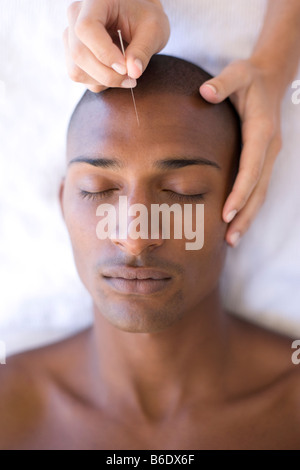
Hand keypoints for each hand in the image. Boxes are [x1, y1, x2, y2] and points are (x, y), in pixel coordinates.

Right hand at [63, 0, 169, 92]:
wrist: (137, 21)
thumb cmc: (144, 20)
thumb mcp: (153, 30)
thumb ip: (143, 50)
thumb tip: (133, 72)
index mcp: (95, 2)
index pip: (86, 28)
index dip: (104, 53)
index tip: (125, 68)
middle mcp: (76, 18)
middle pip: (79, 54)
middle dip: (106, 74)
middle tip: (131, 78)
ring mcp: (71, 38)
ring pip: (77, 70)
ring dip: (103, 80)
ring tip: (125, 75)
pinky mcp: (73, 56)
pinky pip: (81, 77)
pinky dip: (100, 82)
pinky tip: (114, 73)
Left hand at [200, 59, 282, 246]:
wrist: (270, 78)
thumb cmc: (249, 78)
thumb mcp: (237, 73)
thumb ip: (222, 83)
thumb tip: (206, 92)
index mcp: (261, 132)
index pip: (252, 169)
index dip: (240, 192)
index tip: (227, 213)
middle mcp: (269, 149)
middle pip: (259, 189)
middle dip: (245, 215)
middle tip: (230, 238)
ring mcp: (269, 156)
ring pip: (260, 193)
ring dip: (248, 217)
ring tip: (232, 239)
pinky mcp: (264, 160)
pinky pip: (257, 188)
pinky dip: (248, 206)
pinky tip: (236, 221)